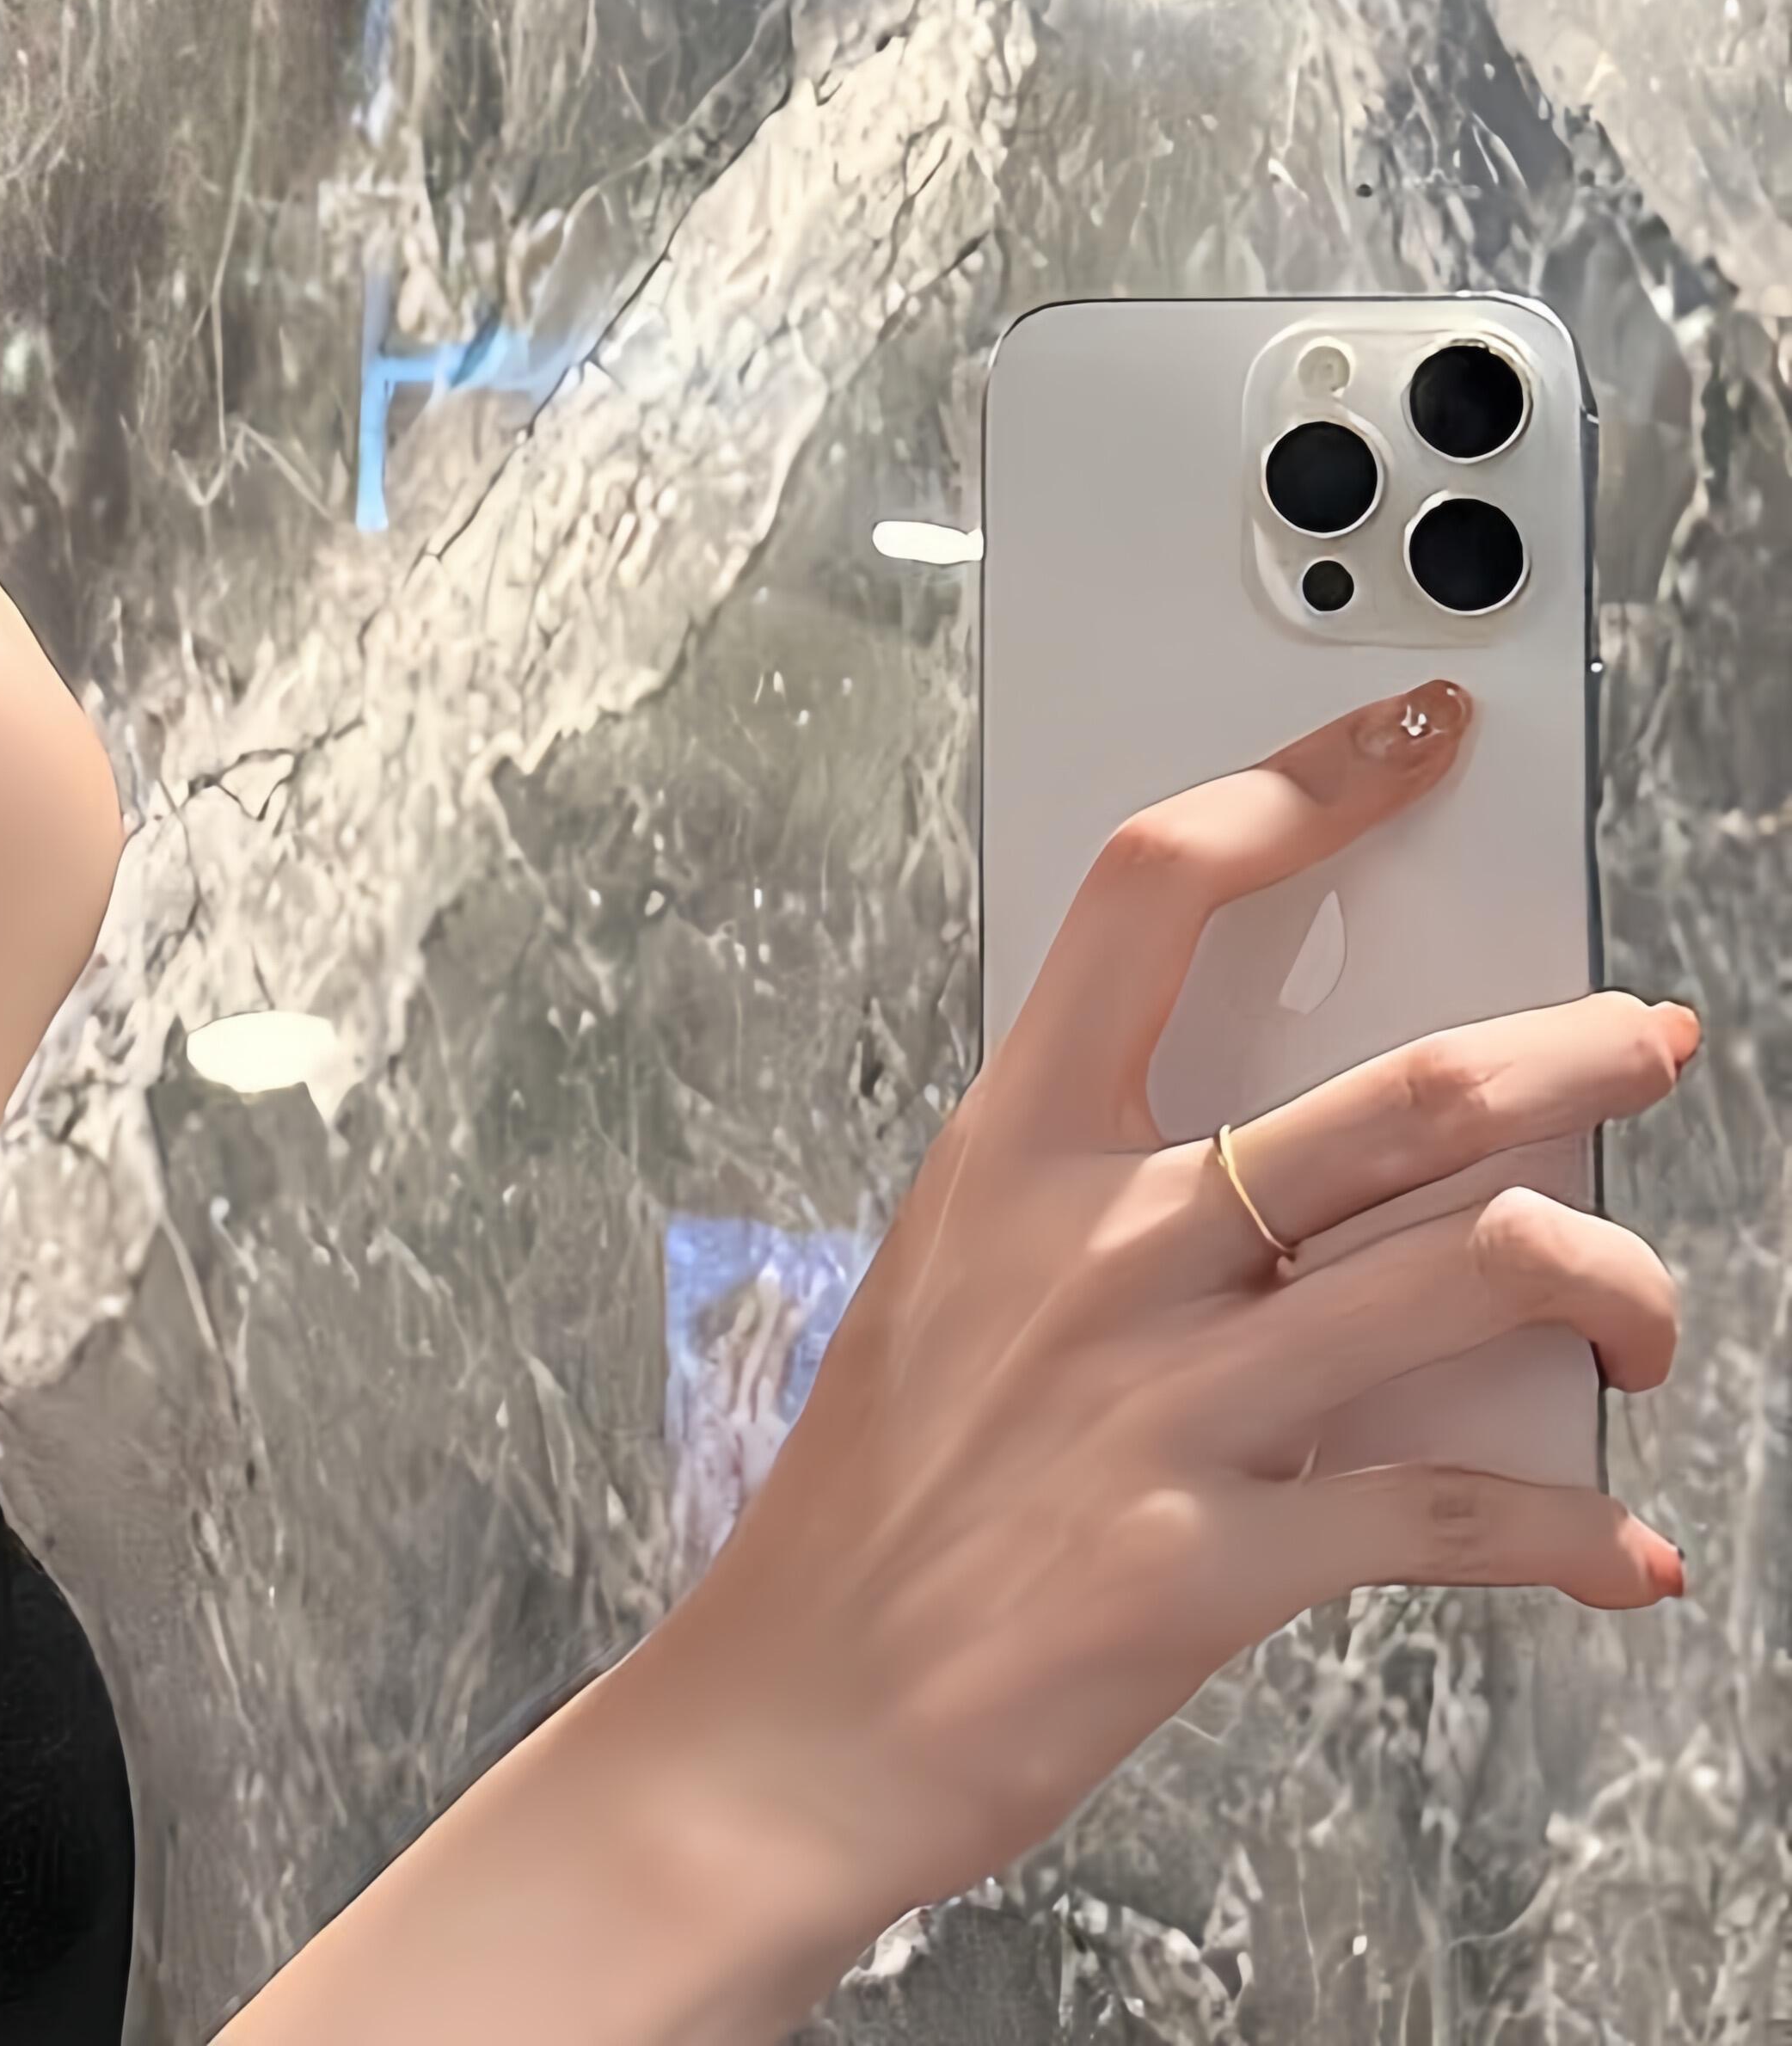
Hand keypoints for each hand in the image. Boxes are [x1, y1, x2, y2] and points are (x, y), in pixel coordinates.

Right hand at [624, 676, 1694, 1937]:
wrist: (798, 1709)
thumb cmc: (880, 1489)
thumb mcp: (952, 1277)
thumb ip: (1096, 1198)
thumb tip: (1281, 1149)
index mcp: (1011, 1146)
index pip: (1156, 889)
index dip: (1300, 783)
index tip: (1408, 737)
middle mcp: (1100, 1246)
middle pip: (1397, 1091)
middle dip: (1568, 1052)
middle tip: (1643, 1035)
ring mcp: (1167, 1398)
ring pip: (1469, 1274)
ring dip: (1618, 1286)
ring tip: (1648, 1321)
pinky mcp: (1219, 1559)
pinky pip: (1455, 1516)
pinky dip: (1573, 1536)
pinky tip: (1620, 1552)